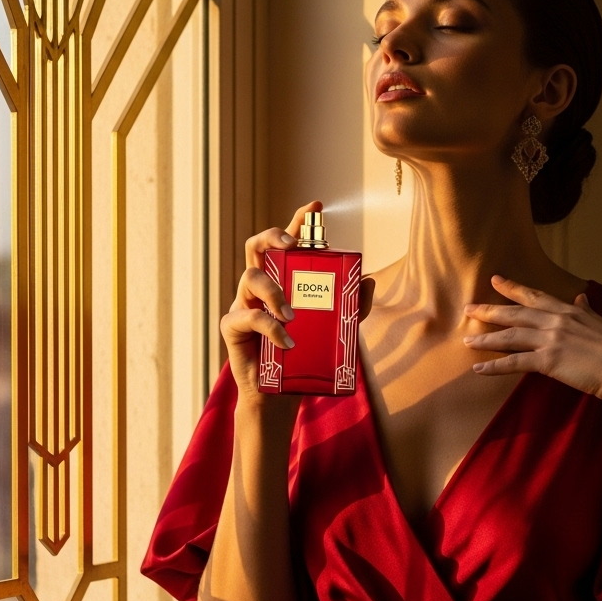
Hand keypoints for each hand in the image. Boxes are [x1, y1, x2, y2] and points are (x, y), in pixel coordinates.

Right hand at [221, 201, 374, 406]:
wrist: (279, 394)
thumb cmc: (303, 356)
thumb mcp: (335, 329)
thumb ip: (352, 305)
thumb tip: (368, 279)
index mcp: (282, 280)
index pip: (287, 243)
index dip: (298, 220)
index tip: (316, 206)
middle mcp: (260, 287)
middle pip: (257, 247)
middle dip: (273, 236)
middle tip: (291, 244)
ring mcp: (244, 304)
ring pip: (250, 276)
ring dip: (273, 290)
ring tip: (292, 314)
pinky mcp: (233, 327)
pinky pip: (247, 317)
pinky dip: (269, 327)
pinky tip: (286, 340)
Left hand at [462, 275, 601, 404]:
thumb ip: (587, 310)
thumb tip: (581, 297)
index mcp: (570, 310)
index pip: (535, 296)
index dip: (512, 288)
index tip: (495, 280)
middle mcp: (557, 321)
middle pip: (515, 313)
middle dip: (489, 310)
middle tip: (468, 308)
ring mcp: (551, 340)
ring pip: (509, 336)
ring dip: (486, 338)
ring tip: (467, 341)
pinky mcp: (549, 361)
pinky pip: (514, 363)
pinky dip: (494, 366)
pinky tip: (478, 368)